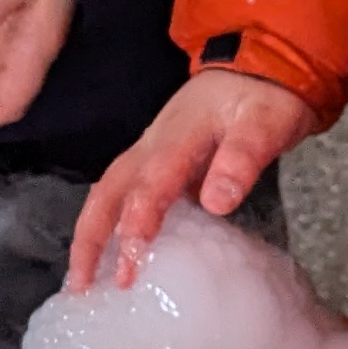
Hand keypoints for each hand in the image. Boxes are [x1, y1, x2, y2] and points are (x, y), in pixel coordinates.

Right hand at [69, 67, 323, 287]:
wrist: (263, 63)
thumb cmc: (265, 97)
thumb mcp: (266, 122)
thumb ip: (242, 158)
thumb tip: (217, 202)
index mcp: (177, 136)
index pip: (150, 184)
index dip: (137, 224)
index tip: (130, 266)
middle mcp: (153, 144)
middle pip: (108, 192)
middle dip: (90, 239)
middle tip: (81, 286)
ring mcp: (151, 152)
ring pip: (108, 194)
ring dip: (91, 235)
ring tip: (82, 281)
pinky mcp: (158, 161)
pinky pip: (123, 195)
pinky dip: (107, 226)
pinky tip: (110, 257)